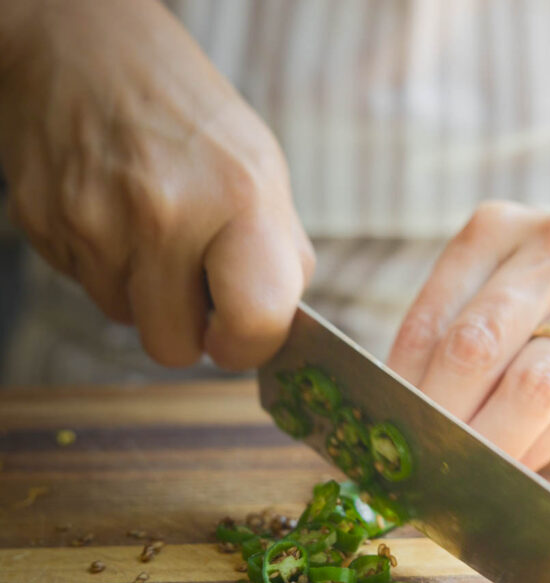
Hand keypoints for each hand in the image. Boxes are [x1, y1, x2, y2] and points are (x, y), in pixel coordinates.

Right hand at [0, 0, 312, 369]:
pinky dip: (101, 262)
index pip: (254, 323)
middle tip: (188, 278)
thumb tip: (282, 328)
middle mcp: (164, 212)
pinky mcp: (43, 224)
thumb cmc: (184, 113)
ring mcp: (94, 221)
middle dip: (184, 326)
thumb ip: (278, 253)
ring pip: (125, 320)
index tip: (237, 334)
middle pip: (174, 349)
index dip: (247, 346)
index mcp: (237, 196)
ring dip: (140, 289)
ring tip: (144, 223)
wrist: (75, 41)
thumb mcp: (259, 167)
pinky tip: (107, 210)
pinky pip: (84, 286)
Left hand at [388, 203, 549, 468]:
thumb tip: (397, 416)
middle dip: (441, 414)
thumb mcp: (499, 282)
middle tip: (419, 458)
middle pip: (477, 346)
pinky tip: (510, 468)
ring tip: (460, 471)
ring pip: (532, 383)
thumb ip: (452, 333)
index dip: (402, 385)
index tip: (386, 428)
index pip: (433, 319)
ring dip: (488, 440)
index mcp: (497, 230)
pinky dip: (534, 448)